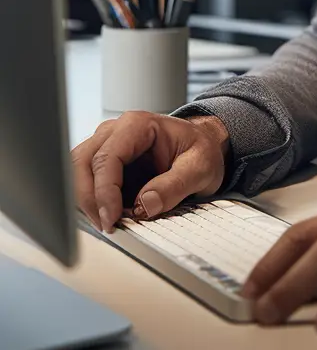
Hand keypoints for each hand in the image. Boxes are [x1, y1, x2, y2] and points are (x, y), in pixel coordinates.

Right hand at [71, 112, 229, 232]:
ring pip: (78, 173)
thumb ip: (175, 185)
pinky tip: (112, 214)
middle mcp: (116, 131)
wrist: (205, 147)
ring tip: (111, 222)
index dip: (103, 191)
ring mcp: (107, 146)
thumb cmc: (202, 150)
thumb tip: (144, 205)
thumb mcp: (201, 167)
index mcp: (138, 125)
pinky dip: (93, 201)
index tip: (111, 218)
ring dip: (88, 201)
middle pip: (82, 163)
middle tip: (107, 225)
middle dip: (89, 198)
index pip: (107, 157)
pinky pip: (87, 182)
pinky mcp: (105, 164)